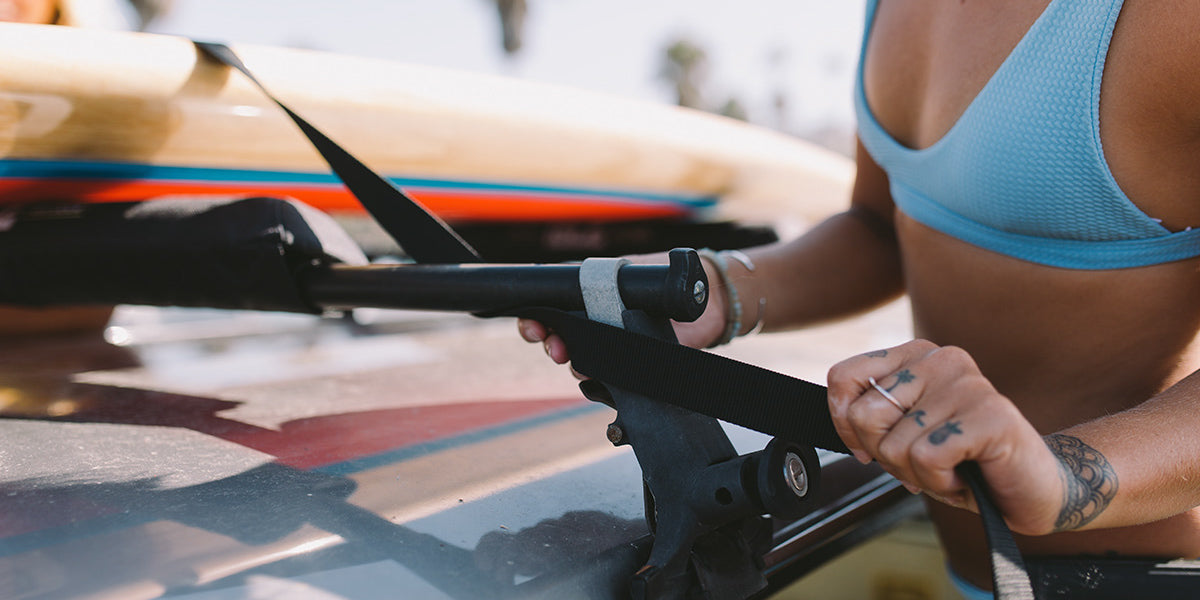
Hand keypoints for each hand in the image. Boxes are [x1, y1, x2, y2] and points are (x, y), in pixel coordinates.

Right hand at [516, 254, 728, 363]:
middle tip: (554, 346)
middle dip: (549, 343)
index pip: (550, 309)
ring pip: (578, 360)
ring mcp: (612, 347)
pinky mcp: (632, 367)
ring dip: (572, 362)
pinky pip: (607, 380)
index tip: (534, 325)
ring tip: (574, 359)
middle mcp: (595, 324)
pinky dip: (598, 381)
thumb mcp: (629, 272)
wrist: (708, 300)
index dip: (535, 319)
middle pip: (558, 338)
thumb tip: (577, 285)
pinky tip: (597, 378)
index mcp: (589, 298)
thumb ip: (604, 281)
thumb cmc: (667, 277)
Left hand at [827, 340, 1066, 534]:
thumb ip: (869, 416)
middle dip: (885, 456)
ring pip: (894, 445)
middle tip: (924, 462)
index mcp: (915, 355)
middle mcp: (941, 358)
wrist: (1031, 490)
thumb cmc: (961, 463)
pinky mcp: (991, 414)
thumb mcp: (902, 435)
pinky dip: (940, 483)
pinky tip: (965, 476)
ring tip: (952, 468)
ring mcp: (968, 383)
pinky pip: (926, 458)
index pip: (843, 377)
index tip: (871, 447)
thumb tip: (841, 415)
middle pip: (864, 416)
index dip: (845, 424)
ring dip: (918, 475)